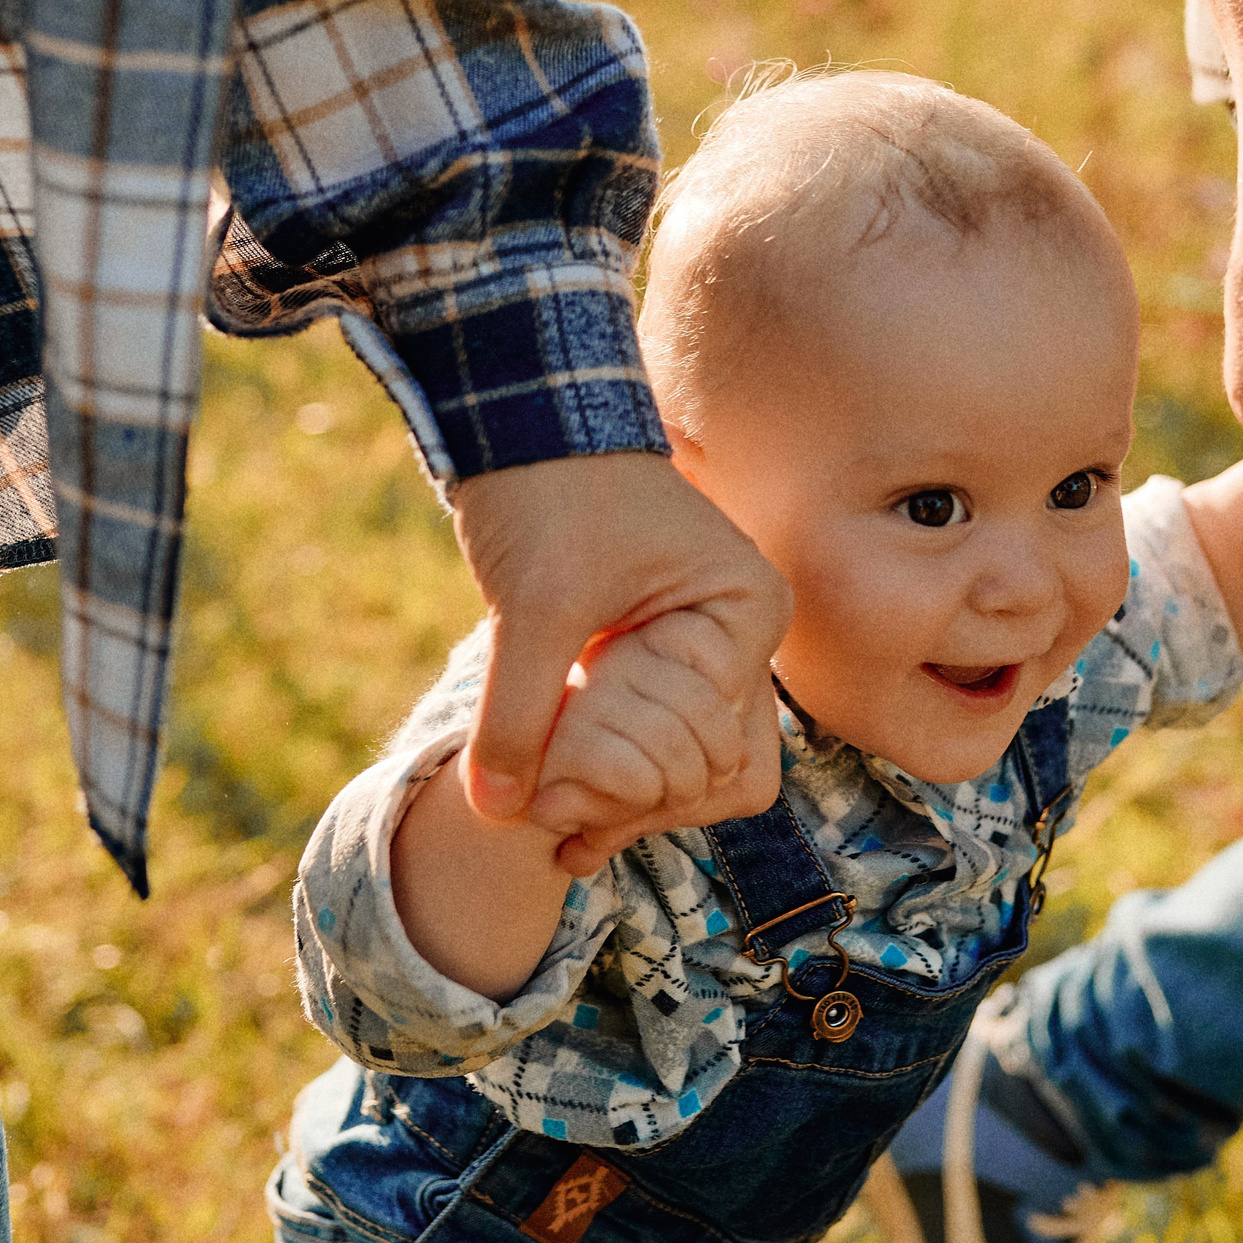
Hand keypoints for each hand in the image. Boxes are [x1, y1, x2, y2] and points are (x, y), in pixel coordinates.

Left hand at [448, 452, 790, 834]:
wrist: (521, 416)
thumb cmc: (549, 489)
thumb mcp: (533, 605)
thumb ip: (518, 711)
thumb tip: (495, 813)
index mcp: (746, 614)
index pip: (720, 749)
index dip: (641, 789)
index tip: (562, 807)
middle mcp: (739, 637)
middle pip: (712, 769)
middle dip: (636, 803)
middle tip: (557, 826)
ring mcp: (700, 647)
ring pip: (680, 762)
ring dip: (622, 797)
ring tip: (553, 826)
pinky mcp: (653, 654)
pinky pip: (646, 736)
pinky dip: (606, 773)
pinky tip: (551, 808)